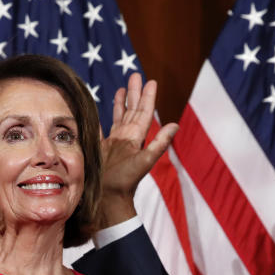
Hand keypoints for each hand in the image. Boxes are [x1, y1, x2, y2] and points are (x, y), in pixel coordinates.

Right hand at [99, 73, 177, 226]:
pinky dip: (100, 117)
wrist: (109, 198)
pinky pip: (100, 128)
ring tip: (123, 88)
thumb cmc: (126, 182)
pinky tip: (99, 109)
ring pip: (118, 117)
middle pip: (131, 110)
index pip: (143, 113)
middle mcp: (125, 138)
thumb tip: (175, 125)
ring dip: (122, 102)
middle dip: (134, 93)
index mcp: (136, 138)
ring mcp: (113, 143)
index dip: (147, 97)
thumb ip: (159, 143)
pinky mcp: (100, 148)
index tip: (150, 81)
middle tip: (135, 75)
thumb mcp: (145, 161)